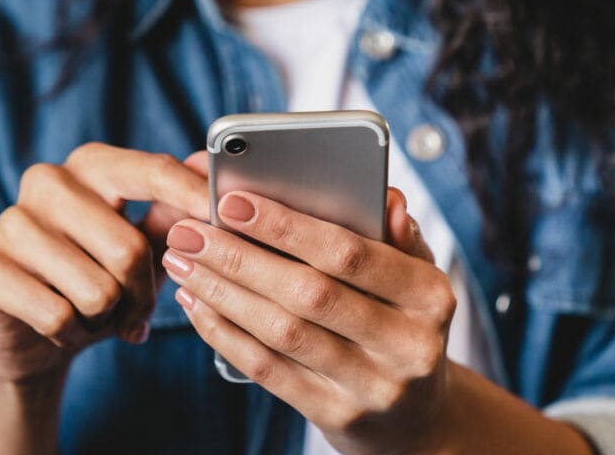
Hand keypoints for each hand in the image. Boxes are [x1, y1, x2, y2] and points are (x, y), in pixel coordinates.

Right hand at [0, 145, 209, 382]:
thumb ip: (175, 212)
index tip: (223, 216)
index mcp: (92, 165)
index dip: (191, 196)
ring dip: (106, 318)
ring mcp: (11, 221)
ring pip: (96, 290)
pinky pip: (57, 315)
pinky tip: (62, 326)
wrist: (30, 334)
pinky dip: (71, 333)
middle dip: (143, 294)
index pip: (151, 171)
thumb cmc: (98, 278)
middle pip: (128, 248)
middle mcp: (47, 181)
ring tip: (94, 314)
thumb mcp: (144, 246)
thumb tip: (210, 169)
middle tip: (137, 311)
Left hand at [162, 188, 456, 454]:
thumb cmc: (403, 323)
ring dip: (223, 293)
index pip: (352, 254)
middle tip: (189, 232)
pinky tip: (198, 305)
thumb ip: (397, 235)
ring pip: (283, 333)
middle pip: (309, 294)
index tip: (232, 201)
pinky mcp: (337, 416)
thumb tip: (386, 198)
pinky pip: (269, 370)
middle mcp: (408, 345)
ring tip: (183, 262)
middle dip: (240, 258)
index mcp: (431, 296)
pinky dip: (225, 334)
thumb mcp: (416, 278)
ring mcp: (373, 387)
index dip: (287, 226)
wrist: (416, 417)